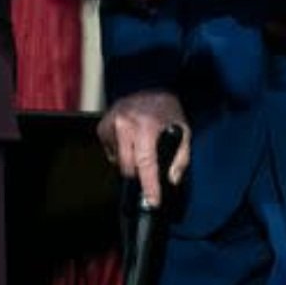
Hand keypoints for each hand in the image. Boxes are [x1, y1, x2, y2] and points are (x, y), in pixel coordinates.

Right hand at [97, 90, 190, 206]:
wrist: (148, 82)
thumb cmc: (167, 108)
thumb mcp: (183, 129)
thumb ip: (181, 157)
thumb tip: (171, 179)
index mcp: (146, 127)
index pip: (146, 165)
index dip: (150, 186)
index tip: (153, 201)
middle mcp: (125, 125)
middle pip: (128, 167)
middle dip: (140, 173)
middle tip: (149, 166)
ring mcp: (111, 124)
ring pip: (117, 161)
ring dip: (129, 160)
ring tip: (140, 145)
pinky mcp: (102, 125)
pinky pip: (109, 151)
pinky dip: (119, 151)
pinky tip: (129, 140)